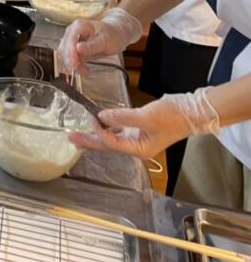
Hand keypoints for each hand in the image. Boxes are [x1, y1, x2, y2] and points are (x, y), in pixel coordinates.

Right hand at [58, 8, 142, 74]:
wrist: (116, 34)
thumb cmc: (112, 34)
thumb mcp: (106, 40)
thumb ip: (92, 45)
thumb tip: (78, 48)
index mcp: (78, 26)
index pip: (69, 40)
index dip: (70, 53)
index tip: (74, 65)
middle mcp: (71, 32)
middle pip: (64, 48)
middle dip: (70, 61)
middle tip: (81, 71)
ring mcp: (71, 40)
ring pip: (65, 55)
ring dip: (74, 65)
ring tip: (86, 71)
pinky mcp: (73, 48)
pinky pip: (70, 59)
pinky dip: (77, 66)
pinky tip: (85, 70)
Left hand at [69, 88, 220, 158]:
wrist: (191, 111)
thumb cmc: (172, 116)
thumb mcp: (147, 116)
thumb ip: (123, 117)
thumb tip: (102, 116)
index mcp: (139, 149)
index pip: (112, 143)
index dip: (100, 131)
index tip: (92, 117)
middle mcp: (135, 147)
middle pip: (107, 145)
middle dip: (89, 141)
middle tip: (71, 139)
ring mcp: (136, 139)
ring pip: (110, 139)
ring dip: (95, 135)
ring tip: (77, 135)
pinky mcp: (137, 130)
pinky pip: (117, 131)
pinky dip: (106, 128)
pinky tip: (97, 124)